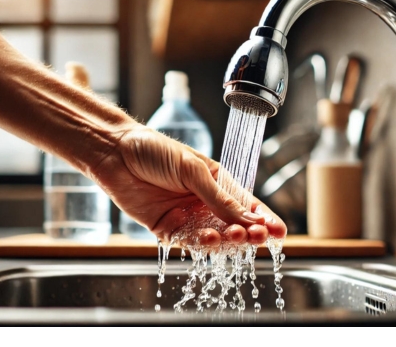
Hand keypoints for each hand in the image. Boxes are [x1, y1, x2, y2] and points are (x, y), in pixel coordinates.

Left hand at [90, 125, 286, 246]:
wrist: (115, 153)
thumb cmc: (156, 151)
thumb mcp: (194, 171)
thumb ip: (220, 198)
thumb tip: (249, 220)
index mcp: (219, 183)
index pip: (248, 206)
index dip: (265, 220)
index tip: (280, 232)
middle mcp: (206, 203)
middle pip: (235, 226)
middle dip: (249, 233)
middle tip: (257, 236)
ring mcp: (188, 217)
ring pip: (215, 238)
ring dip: (226, 240)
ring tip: (232, 236)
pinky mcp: (168, 229)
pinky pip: (188, 243)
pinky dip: (201, 244)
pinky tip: (208, 238)